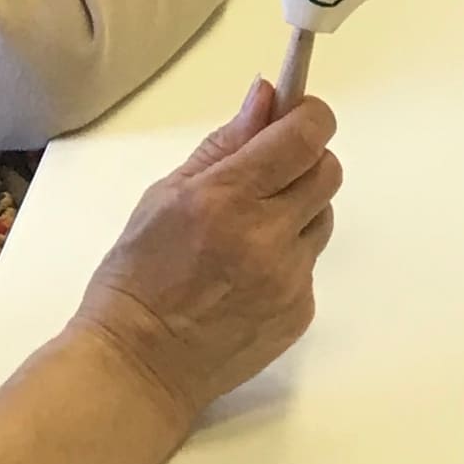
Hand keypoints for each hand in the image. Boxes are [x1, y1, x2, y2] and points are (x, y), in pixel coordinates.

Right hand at [73, 79, 340, 426]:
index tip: (299, 112)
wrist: (138, 366)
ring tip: (251, 231)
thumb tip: (265, 96)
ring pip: (323, 215)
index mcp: (228, 197)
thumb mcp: (165, 195)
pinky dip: (288, 258)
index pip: (304, 136)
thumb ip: (224, 143)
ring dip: (299, 210)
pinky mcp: (300, 311)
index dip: (309, 115)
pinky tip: (247, 274)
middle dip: (305, 160)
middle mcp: (266, 236)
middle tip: (271, 172)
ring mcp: (288, 278)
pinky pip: (310, 263)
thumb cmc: (137, 279)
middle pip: (327, 170)